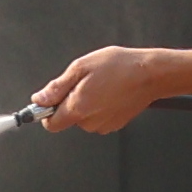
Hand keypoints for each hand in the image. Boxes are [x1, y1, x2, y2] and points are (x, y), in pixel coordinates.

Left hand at [25, 47, 175, 133]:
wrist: (151, 74)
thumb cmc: (120, 66)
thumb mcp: (81, 67)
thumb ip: (57, 87)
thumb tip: (39, 99)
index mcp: (78, 108)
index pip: (50, 125)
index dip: (46, 112)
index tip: (49, 100)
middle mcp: (91, 122)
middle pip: (67, 119)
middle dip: (69, 102)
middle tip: (83, 82)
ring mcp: (105, 125)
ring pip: (83, 118)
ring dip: (85, 104)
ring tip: (100, 85)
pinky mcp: (116, 124)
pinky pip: (98, 118)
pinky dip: (99, 107)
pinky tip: (109, 92)